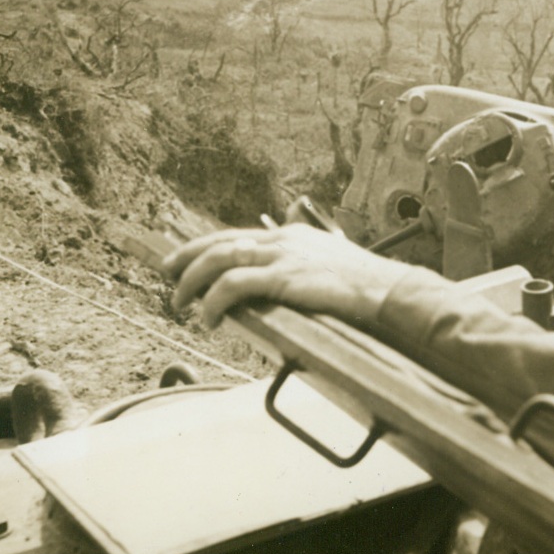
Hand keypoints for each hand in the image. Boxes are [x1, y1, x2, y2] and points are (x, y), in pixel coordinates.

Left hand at [161, 224, 411, 327]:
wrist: (385, 289)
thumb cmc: (364, 285)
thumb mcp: (331, 265)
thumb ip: (307, 267)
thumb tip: (289, 282)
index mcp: (291, 236)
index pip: (235, 235)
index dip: (203, 246)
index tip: (182, 259)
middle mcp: (282, 240)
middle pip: (219, 243)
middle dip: (187, 259)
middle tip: (168, 276)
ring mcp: (281, 257)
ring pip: (219, 261)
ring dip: (192, 282)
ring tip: (180, 303)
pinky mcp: (282, 278)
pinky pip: (233, 286)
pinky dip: (213, 301)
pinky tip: (208, 317)